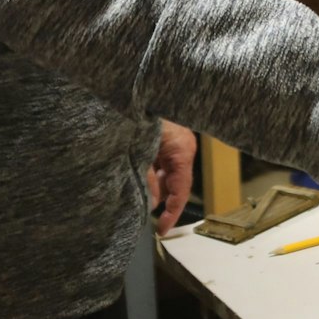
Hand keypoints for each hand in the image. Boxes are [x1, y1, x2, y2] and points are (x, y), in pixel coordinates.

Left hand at [147, 120, 196, 235]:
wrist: (134, 88)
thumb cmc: (140, 115)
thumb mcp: (141, 151)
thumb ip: (146, 179)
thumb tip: (150, 204)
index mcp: (182, 150)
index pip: (181, 191)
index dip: (172, 214)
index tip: (161, 230)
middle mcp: (184, 147)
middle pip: (176, 183)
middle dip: (162, 200)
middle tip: (147, 216)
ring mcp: (177, 141)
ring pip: (169, 173)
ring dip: (157, 185)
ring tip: (140, 195)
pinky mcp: (168, 137)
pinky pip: (165, 161)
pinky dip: (155, 172)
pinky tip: (142, 176)